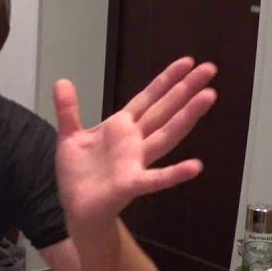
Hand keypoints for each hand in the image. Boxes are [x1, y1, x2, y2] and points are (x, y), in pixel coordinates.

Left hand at [53, 57, 217, 233]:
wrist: (76, 209)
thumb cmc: (78, 175)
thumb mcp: (70, 136)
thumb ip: (68, 110)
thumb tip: (62, 81)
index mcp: (121, 127)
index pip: (148, 98)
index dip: (166, 80)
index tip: (188, 62)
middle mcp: (134, 142)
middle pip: (164, 110)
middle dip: (186, 90)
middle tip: (210, 69)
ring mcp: (135, 162)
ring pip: (166, 135)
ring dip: (187, 117)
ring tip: (208, 97)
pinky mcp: (130, 184)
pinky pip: (155, 178)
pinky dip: (174, 173)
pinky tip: (195, 166)